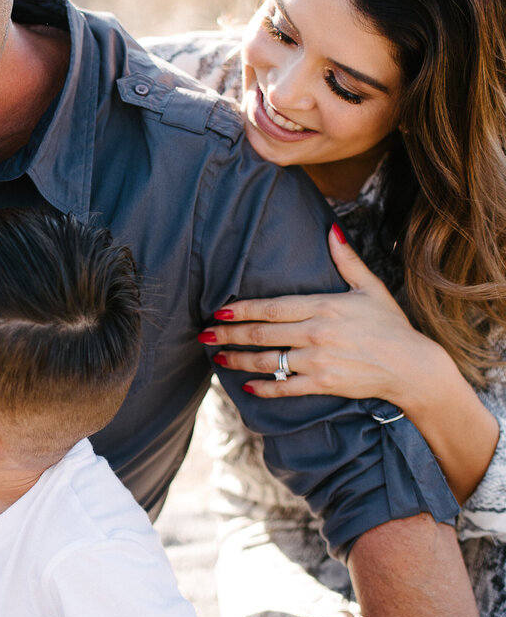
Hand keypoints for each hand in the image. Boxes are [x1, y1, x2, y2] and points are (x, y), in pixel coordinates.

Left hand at [204, 224, 434, 404]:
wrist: (412, 366)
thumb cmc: (390, 325)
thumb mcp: (370, 287)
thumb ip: (346, 259)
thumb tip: (331, 228)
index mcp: (323, 306)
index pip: (271, 308)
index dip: (240, 310)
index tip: (218, 312)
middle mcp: (316, 333)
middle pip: (261, 334)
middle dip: (228, 335)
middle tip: (204, 336)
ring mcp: (317, 361)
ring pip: (267, 360)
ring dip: (238, 360)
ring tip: (218, 359)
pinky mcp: (323, 384)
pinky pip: (285, 387)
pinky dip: (264, 387)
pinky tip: (247, 387)